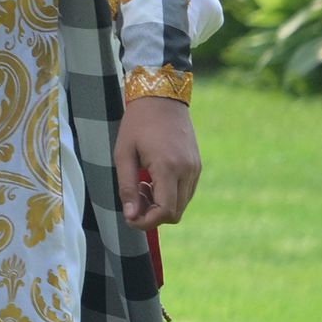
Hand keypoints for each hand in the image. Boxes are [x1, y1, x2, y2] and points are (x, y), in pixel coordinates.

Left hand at [115, 96, 200, 228]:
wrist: (162, 99)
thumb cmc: (137, 125)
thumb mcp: (123, 154)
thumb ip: (127, 187)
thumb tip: (131, 216)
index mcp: (168, 167)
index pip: (165, 211)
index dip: (147, 222)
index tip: (129, 218)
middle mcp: (187, 171)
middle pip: (176, 213)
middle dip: (152, 214)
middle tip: (133, 198)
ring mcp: (196, 169)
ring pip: (182, 204)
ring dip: (161, 205)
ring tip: (142, 185)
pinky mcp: (198, 166)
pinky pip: (186, 192)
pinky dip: (170, 195)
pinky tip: (153, 180)